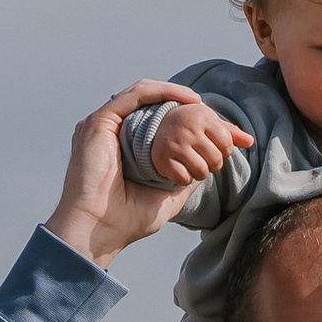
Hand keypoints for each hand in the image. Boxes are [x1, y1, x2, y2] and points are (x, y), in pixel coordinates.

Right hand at [44, 82, 240, 267]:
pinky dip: (162, 93)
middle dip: (187, 107)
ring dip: (175, 95)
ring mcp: (104, 125)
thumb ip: (186, 177)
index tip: (222, 132)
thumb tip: (210, 165)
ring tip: (201, 104)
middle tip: (215, 116)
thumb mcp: (169, 195)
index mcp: (125, 147)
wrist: (100, 229)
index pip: (160, 125)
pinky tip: (186, 100)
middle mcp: (114, 132)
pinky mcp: (99, 122)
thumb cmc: (128, 219)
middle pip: (154, 108)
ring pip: (145, 95)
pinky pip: (134, 96)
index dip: (190, 123)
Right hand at [143, 98, 250, 192]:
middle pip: (216, 161)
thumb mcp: (211, 123)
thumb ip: (231, 133)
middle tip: (202, 156)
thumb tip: (251, 141)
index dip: (224, 150)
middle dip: (213, 163)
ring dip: (200, 172)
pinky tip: (180, 167)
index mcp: (203, 117)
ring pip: (201, 172)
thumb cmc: (191, 125)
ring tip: (193, 162)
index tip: (213, 145)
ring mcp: (173, 143)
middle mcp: (187, 129)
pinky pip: (184, 179)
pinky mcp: (162, 158)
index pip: (227, 145)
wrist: (158, 125)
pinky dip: (184, 178)